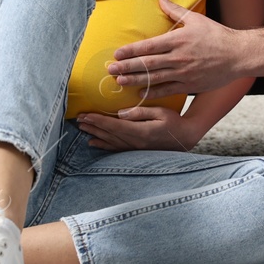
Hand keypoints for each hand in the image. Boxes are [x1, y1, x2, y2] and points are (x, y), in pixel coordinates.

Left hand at [76, 106, 202, 151]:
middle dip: (92, 126)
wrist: (185, 138)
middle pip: (109, 134)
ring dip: (95, 134)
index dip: (98, 120)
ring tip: (82, 128)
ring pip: (110, 141)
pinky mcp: (136, 150)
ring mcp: (135, 149)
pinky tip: (93, 143)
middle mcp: (135, 143)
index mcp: (140, 132)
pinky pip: (116, 149)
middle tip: (78, 118)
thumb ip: (140, 112)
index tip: (86, 114)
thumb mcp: (160, 112)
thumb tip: (121, 113)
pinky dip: (103, 146)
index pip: (114, 125)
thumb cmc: (175, 122)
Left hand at [107, 0, 243, 97]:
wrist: (238, 55)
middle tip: (110, 69)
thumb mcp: (196, 19)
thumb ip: (175, 10)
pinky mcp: (189, 85)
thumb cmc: (217, 35)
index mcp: (178, 39)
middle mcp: (178, 57)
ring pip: (154, 78)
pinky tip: (140, 93)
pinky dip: (153, 92)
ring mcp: (184, 73)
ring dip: (135, 80)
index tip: (117, 53)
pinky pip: (167, 90)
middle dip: (127, 66)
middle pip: (148, 63)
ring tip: (120, 82)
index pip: (149, 46)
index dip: (131, 51)